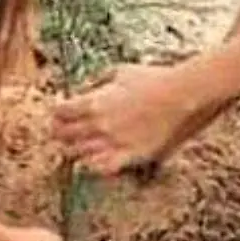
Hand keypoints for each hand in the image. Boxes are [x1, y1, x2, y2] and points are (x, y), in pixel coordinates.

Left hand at [53, 64, 203, 175]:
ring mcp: (112, 143)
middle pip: (62, 136)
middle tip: (65, 131)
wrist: (182, 96)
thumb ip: (98, 80)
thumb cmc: (154, 80)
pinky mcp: (129, 156)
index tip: (61, 113)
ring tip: (79, 146)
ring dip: (74, 150)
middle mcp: (98, 125)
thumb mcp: (120, 71)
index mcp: (93, 102)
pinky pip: (101, 169)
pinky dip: (93, 166)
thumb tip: (85, 88)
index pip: (58, 113)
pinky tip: (95, 161)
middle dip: (60, 133)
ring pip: (76, 155)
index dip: (57, 113)